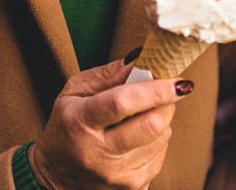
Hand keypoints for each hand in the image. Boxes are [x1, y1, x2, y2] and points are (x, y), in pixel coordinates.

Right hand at [28, 56, 193, 189]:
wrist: (57, 175)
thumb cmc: (67, 125)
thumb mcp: (75, 91)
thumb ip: (109, 74)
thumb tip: (144, 59)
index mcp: (80, 122)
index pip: (123, 103)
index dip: (155, 90)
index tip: (178, 80)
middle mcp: (99, 153)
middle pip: (152, 124)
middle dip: (165, 103)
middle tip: (162, 92)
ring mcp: (117, 175)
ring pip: (162, 137)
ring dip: (159, 120)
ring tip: (138, 118)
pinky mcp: (133, 187)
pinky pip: (161, 154)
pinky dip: (156, 140)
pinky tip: (136, 138)